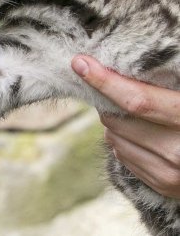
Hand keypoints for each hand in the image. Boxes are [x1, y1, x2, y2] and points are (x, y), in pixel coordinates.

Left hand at [72, 55, 179, 197]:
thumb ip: (167, 87)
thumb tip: (124, 72)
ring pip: (113, 138)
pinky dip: (123, 141)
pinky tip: (141, 133)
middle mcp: (178, 151)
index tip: (80, 63)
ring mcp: (169, 173)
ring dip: (114, 122)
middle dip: (106, 100)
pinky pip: (122, 156)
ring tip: (136, 113)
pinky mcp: (162, 185)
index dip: (105, 80)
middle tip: (113, 88)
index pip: (137, 100)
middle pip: (116, 118)